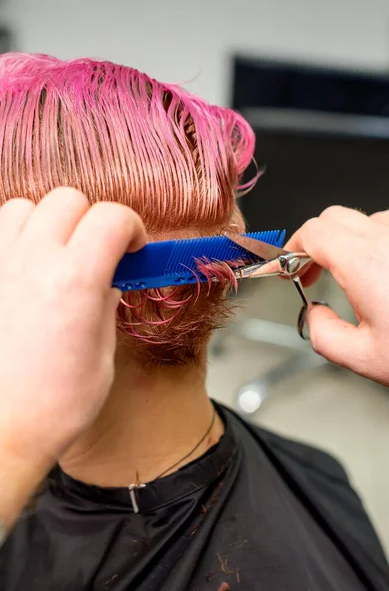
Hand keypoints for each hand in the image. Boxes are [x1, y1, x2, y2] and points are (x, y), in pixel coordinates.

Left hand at [0, 187, 145, 467]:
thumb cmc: (51, 408)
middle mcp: (31, 264)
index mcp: (75, 283)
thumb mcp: (102, 356)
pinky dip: (14, 237)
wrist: (0, 433)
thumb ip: (106, 304)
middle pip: (68, 200)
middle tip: (97, 250)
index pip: (112, 217)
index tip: (132, 247)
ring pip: (24, 206)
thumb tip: (109, 278)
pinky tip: (24, 267)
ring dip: (47, 222)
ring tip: (55, 253)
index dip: (132, 227)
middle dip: (91, 219)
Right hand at [286, 206, 388, 389]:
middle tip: (310, 270)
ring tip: (349, 273)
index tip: (289, 267)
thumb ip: (322, 334)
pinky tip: (383, 266)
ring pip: (366, 220)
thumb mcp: (364, 358)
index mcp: (366, 265)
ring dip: (347, 241)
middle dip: (314, 241)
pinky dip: (378, 239)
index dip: (292, 248)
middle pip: (335, 218)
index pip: (313, 232)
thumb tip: (314, 315)